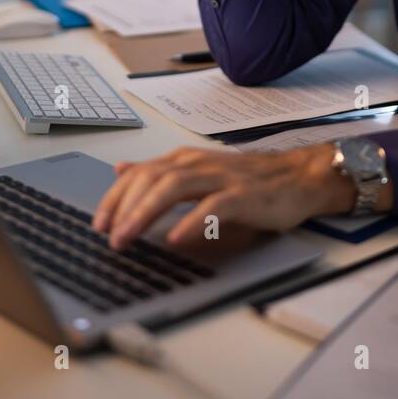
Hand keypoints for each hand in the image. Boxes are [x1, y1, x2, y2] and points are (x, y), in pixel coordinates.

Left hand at [91, 144, 350, 250]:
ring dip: (145, 213)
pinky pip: (213, 207)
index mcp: (185, 160)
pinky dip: (191, 222)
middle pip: (150, 179)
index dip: (114, 197)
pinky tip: (175, 238)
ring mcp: (221, 178)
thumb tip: (121, 169)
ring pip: (173, 188)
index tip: (98, 223)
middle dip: (124, 207)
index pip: (139, 173)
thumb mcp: (198, 172)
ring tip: (128, 237)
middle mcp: (198, 163)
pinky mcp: (244, 195)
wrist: (299, 177)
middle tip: (108, 236)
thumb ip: (161, 172)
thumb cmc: (250, 181)